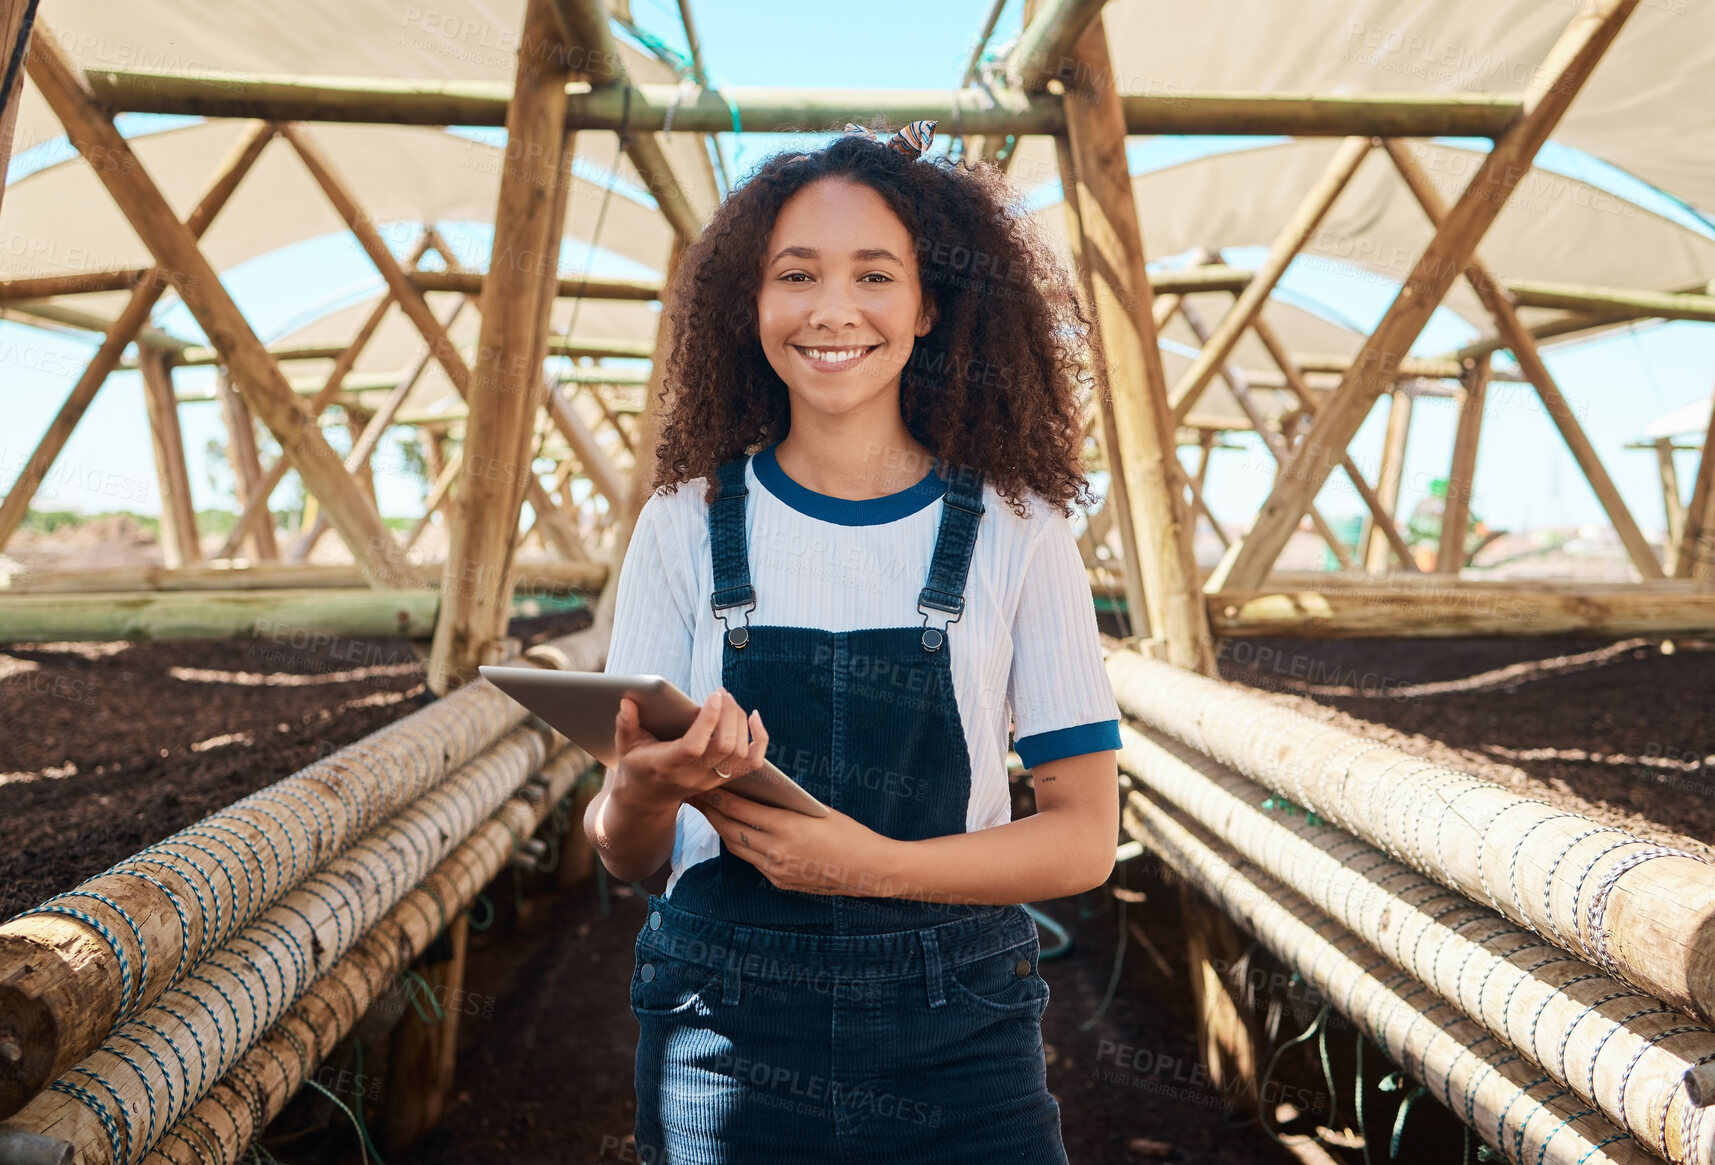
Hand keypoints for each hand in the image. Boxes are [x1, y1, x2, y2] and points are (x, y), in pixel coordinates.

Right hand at [611, 688, 767, 813]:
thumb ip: (626, 724)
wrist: (649, 796)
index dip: (708, 721)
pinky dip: (760, 738)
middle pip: (724, 747)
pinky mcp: (723, 779)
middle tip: (721, 693)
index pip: (694, 747)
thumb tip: (628, 701)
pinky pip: (753, 762)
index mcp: (667, 766)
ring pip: (740, 752)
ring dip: (740, 721)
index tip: (714, 696)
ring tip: (728, 700)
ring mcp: (711, 780)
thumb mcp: (625, 745)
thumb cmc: (637, 763)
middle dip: (728, 714)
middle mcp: (693, 776)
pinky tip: (754, 717)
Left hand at [687, 788, 895, 896]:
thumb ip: (785, 807)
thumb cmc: (849, 833)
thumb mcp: (816, 811)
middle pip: (731, 830)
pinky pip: (752, 861)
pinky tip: (736, 832)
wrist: (869, 869)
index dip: (718, 797)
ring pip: (737, 848)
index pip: (741, 810)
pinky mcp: (780, 882)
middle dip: (712, 812)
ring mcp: (776, 870)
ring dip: (722, 829)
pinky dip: (741, 845)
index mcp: (787, 828)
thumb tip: (758, 794)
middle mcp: (776, 852)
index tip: (704, 784)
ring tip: (711, 813)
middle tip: (696, 796)